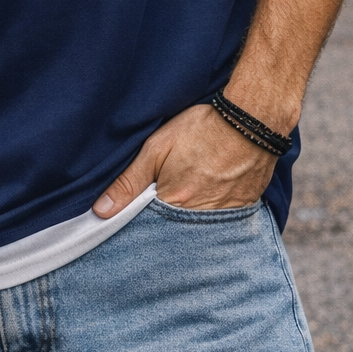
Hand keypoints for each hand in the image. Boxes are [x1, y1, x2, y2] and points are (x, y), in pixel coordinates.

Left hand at [93, 103, 277, 216]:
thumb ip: (129, 181)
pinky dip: (211, 214)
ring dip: (188, 221)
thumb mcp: (157, 147)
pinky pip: (221, 222)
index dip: (139, 226)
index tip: (130, 225)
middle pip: (174, 232)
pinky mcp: (243, 209)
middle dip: (164, 226)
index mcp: (175, 204)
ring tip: (187, 196)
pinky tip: (209, 196)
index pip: (148, 230)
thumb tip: (101, 211)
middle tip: (162, 208)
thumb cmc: (201, 129)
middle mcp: (200, 218)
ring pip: (197, 228)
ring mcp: (225, 216)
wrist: (251, 119)